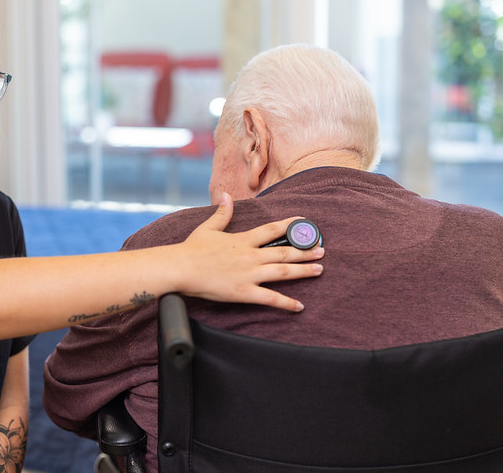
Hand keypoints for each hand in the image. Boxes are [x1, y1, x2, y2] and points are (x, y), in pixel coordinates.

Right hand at [176, 193, 322, 310]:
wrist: (180, 268)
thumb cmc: (191, 249)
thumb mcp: (207, 228)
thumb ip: (221, 213)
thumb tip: (226, 195)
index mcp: (242, 239)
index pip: (272, 230)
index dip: (290, 225)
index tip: (305, 223)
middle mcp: (250, 255)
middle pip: (284, 252)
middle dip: (305, 251)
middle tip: (322, 250)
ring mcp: (249, 274)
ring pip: (283, 272)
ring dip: (303, 271)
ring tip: (319, 269)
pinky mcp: (244, 292)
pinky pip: (270, 298)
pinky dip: (286, 303)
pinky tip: (299, 306)